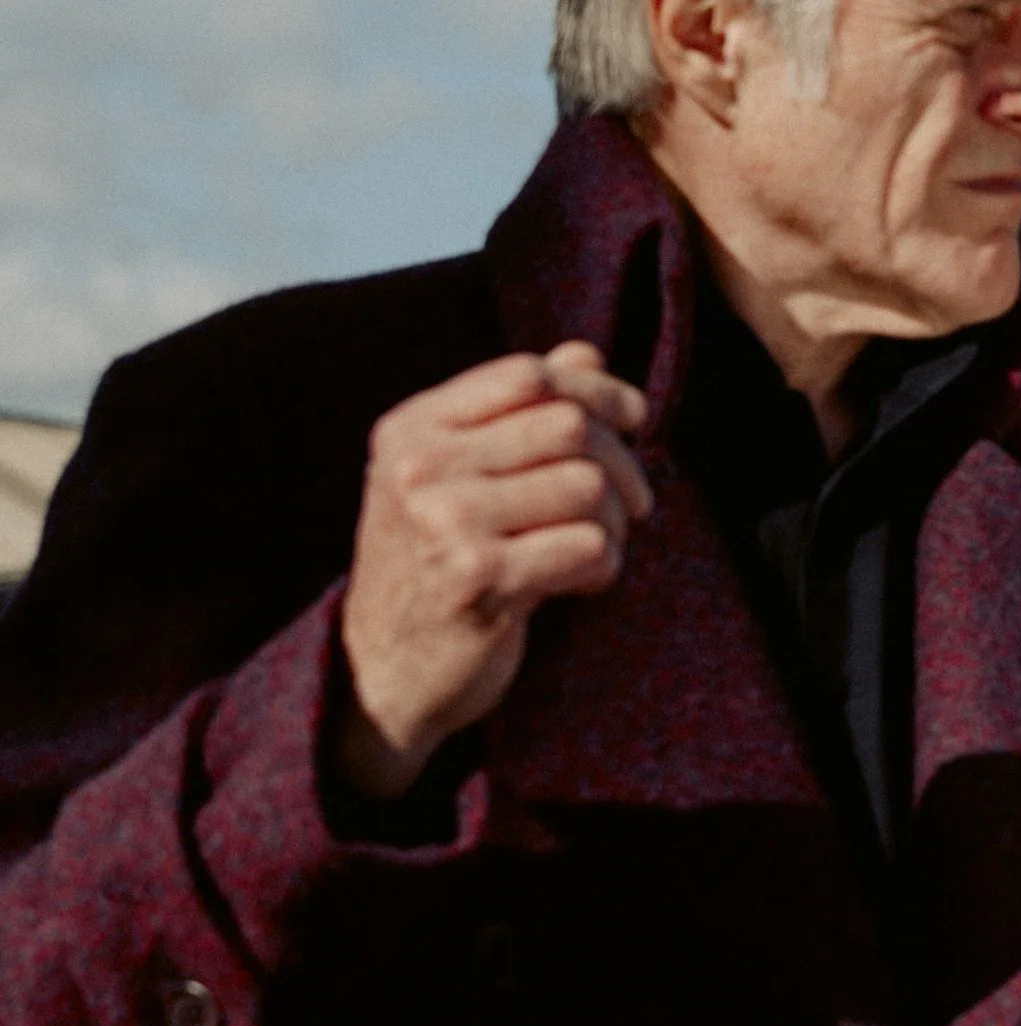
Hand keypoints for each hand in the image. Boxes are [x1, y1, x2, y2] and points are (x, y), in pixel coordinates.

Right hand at [336, 341, 651, 798]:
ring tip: (598, 547)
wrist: (382, 672)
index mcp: (412, 427)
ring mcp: (445, 521)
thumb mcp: (454, 477)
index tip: (634, 419)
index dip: (597, 390)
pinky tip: (581, 583)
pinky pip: (587, 546)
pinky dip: (604, 565)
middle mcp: (420, 466)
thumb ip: (516, 413)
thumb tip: (586, 353)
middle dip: (621, 463)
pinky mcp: (479, 579)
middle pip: (569, 426)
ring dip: (616, 522)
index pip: (528, 374)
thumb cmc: (432, 564)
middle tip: (633, 504)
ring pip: (587, 485)